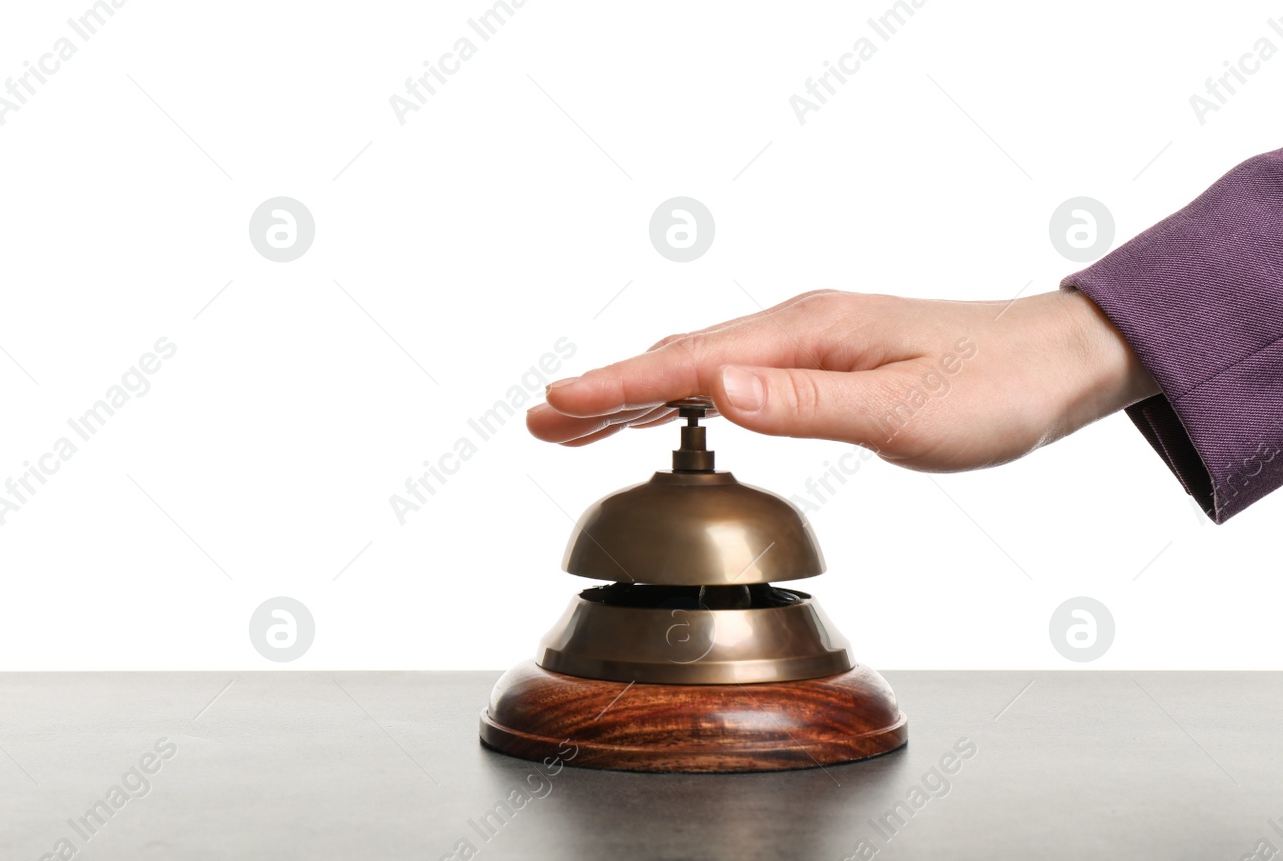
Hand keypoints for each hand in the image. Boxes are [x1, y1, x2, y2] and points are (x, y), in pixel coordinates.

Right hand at [527, 289, 1159, 470]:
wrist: (1057, 362)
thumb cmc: (994, 388)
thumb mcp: (905, 409)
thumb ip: (807, 403)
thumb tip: (719, 391)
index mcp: (806, 334)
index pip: (688, 364)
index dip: (615, 387)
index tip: (554, 406)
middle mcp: (796, 328)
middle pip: (676, 359)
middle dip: (603, 391)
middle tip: (540, 423)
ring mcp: (807, 341)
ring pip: (697, 366)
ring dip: (633, 394)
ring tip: (575, 423)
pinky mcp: (822, 360)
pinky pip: (730, 375)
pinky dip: (679, 394)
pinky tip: (666, 409)